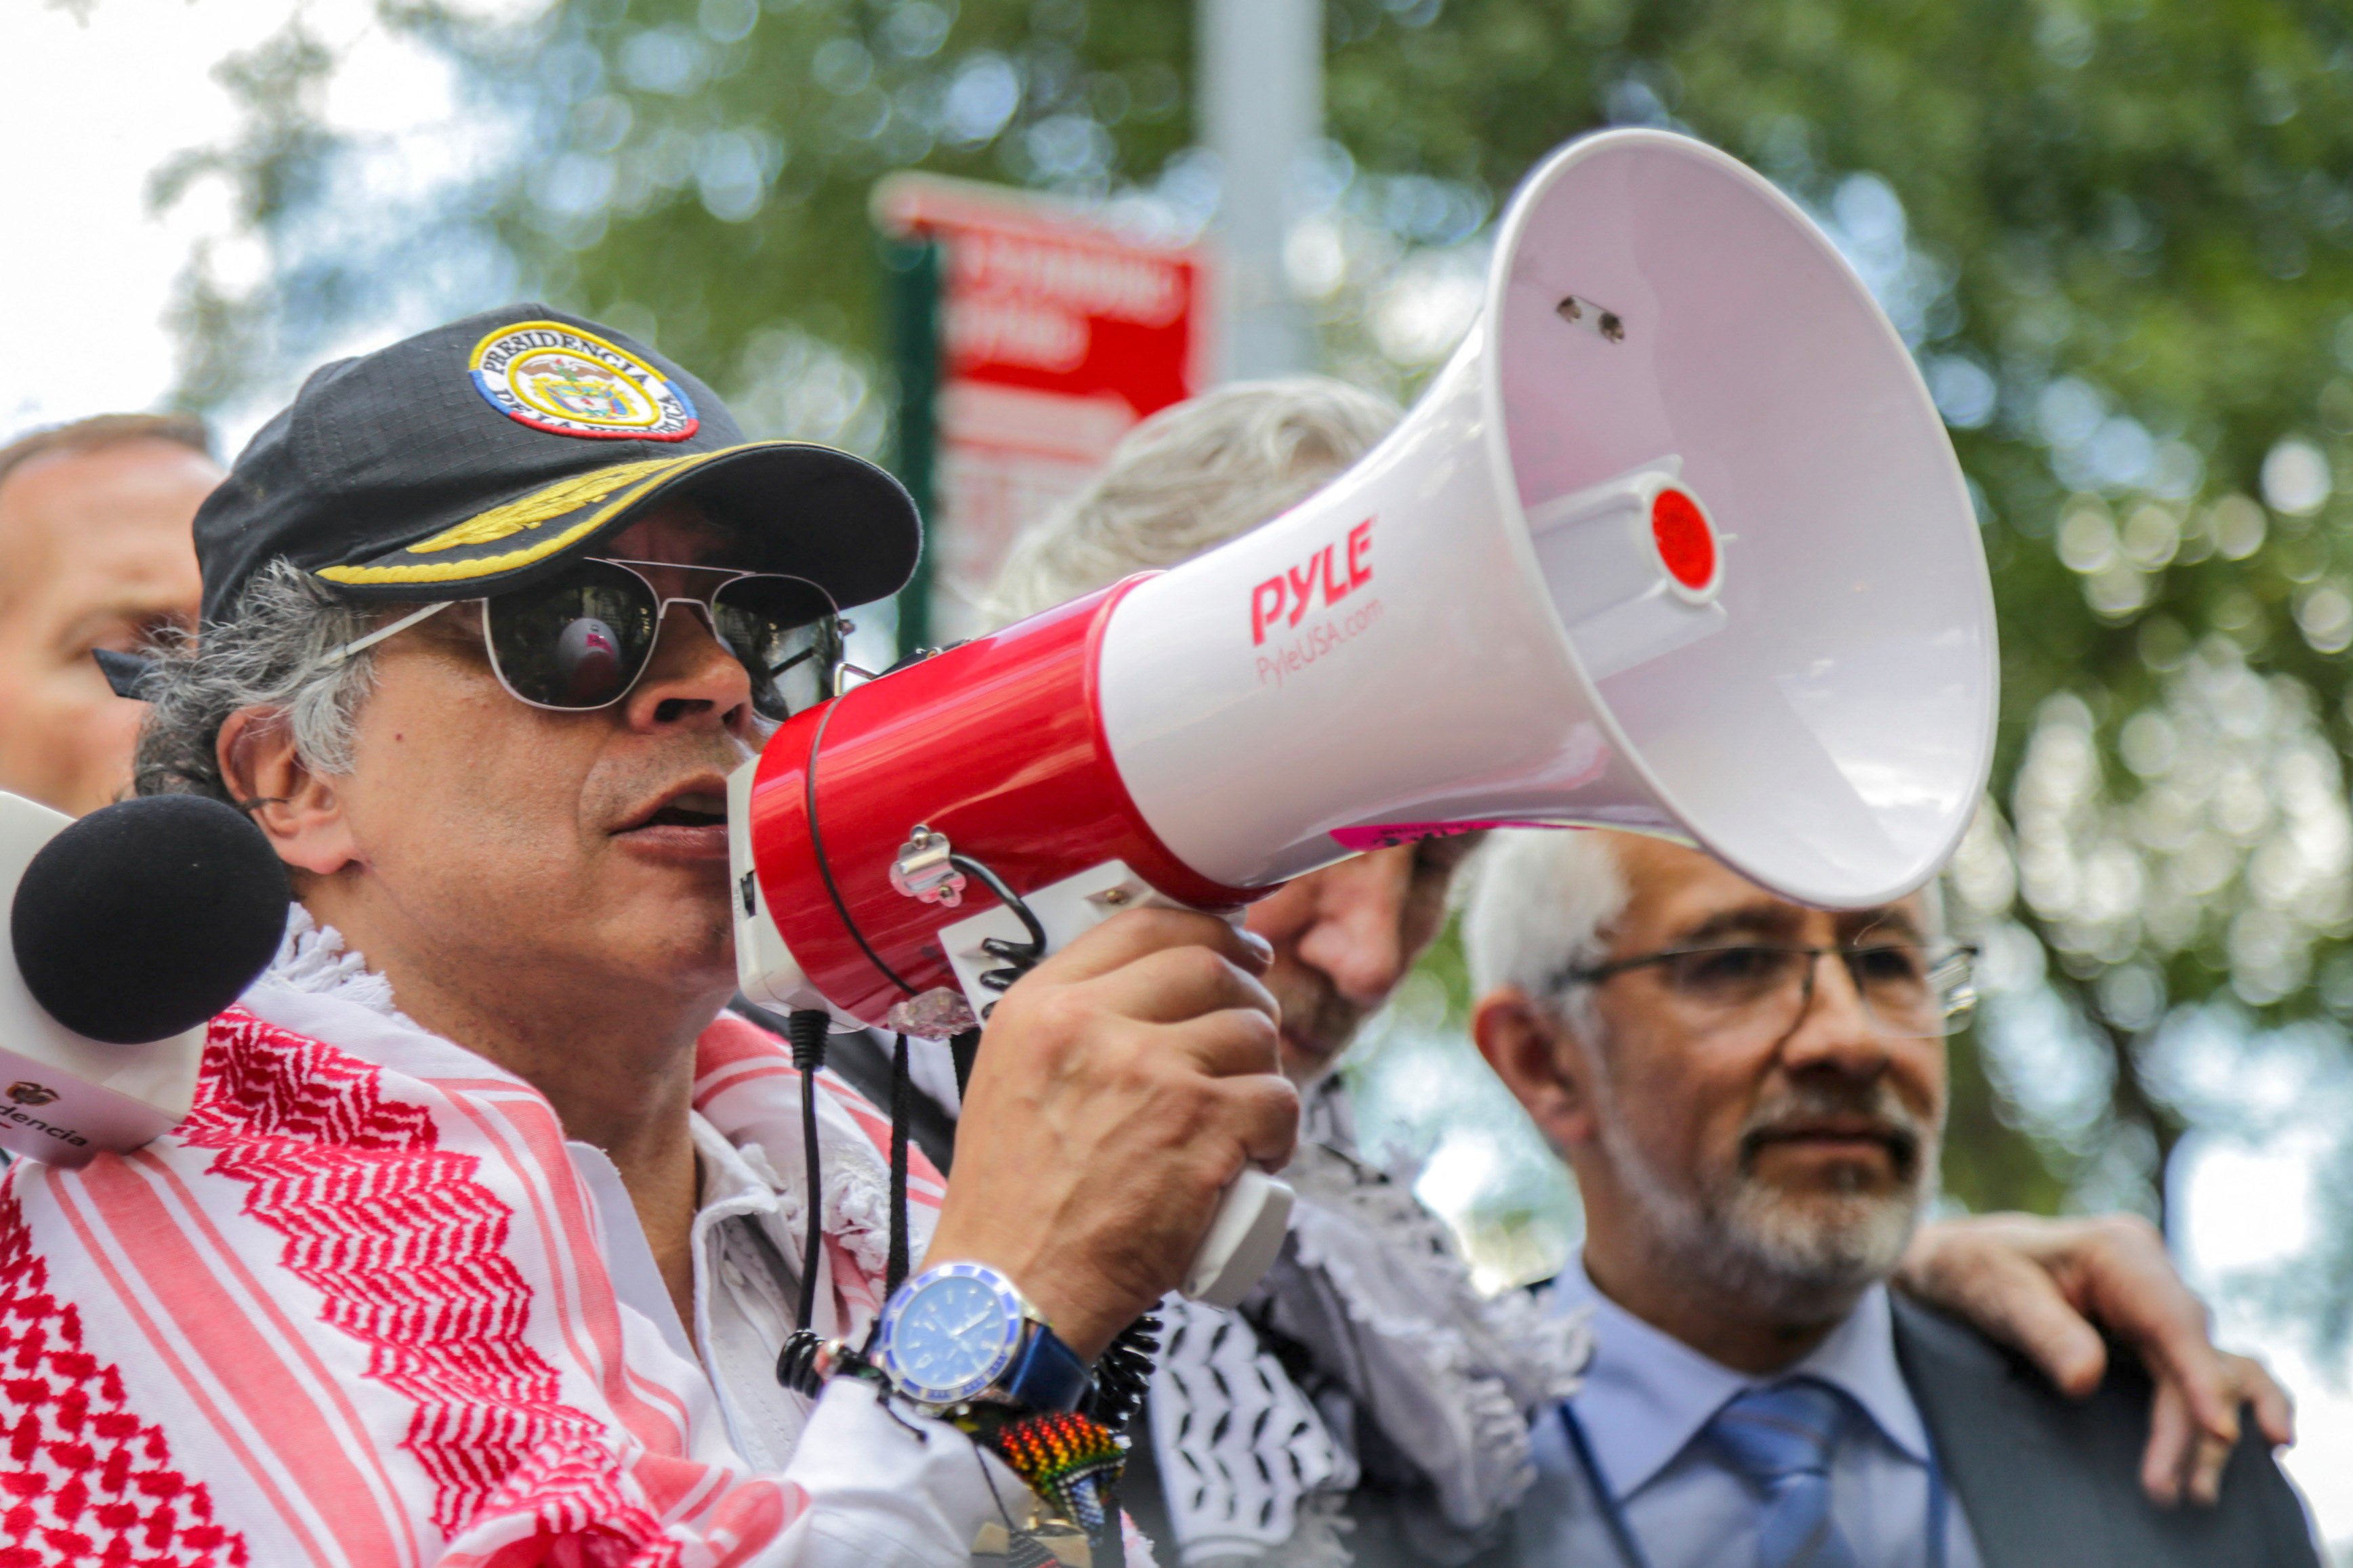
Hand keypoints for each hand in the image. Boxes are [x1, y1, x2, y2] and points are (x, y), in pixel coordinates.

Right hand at [925, 908, 1298, 1358]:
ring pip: (1254, 1033)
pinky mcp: (1203, 1129)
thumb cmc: (1013, 1202)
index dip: (1208, 930)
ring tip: (1241, 1114)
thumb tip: (1151, 992)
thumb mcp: (1010, 1078)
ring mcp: (1152, 1075)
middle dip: (1248, 996)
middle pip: (1211, 967)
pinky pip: (1278, 1100)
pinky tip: (1256, 1155)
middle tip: (1249, 1037)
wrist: (1009, 1291)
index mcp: (1041, 1008)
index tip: (1235, 949)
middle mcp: (1093, 1027)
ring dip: (1264, 1072)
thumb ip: (1070, 1027)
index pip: (1145, 925)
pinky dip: (1279, 1130)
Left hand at [1897, 1213, 2294, 1506]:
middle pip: (2190, 1355)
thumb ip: (2044, 1333)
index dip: (2201, 1377)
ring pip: (2197, 1372)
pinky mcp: (2146, 1332)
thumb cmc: (1974, 1270)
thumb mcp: (1997, 1294)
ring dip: (2201, 1433)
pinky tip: (2208, 1459)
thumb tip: (2085, 1379)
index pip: (2174, 1319)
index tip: (2218, 1431)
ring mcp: (2151, 1303)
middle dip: (2192, 1425)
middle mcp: (2149, 1274)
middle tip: (2176, 1490)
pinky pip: (2188, 1376)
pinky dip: (2198, 1417)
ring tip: (2194, 1493)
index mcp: (2120, 1251)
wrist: (1954, 1263)